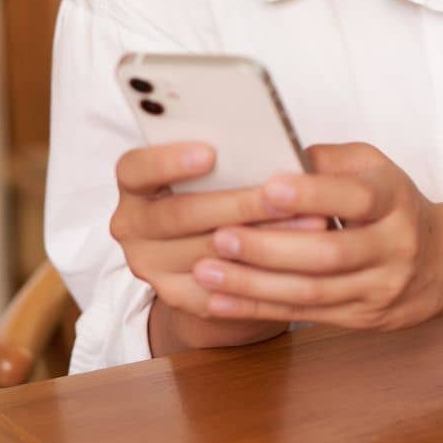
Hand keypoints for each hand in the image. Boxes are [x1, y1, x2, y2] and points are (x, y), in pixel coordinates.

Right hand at [111, 140, 324, 350]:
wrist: (211, 251)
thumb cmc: (218, 189)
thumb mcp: (214, 168)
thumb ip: (226, 157)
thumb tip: (269, 145)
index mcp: (134, 185)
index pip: (135, 169)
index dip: (168, 161)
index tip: (211, 153)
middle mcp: (132, 226)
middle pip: (179, 215)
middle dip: (237, 204)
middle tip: (283, 194)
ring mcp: (150, 266)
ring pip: (206, 254)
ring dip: (262, 240)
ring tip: (309, 224)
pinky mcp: (176, 297)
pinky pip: (220, 290)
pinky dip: (260, 274)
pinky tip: (297, 262)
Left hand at [189, 142, 442, 330]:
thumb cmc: (396, 205)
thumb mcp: (375, 169)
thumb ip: (328, 160)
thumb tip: (272, 151)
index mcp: (394, 200)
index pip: (355, 198)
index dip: (312, 195)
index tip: (267, 187)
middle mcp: (393, 247)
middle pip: (329, 254)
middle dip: (270, 248)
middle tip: (220, 235)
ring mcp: (380, 288)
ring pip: (313, 292)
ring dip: (254, 285)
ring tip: (207, 271)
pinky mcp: (364, 319)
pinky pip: (307, 316)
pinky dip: (260, 309)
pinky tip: (220, 301)